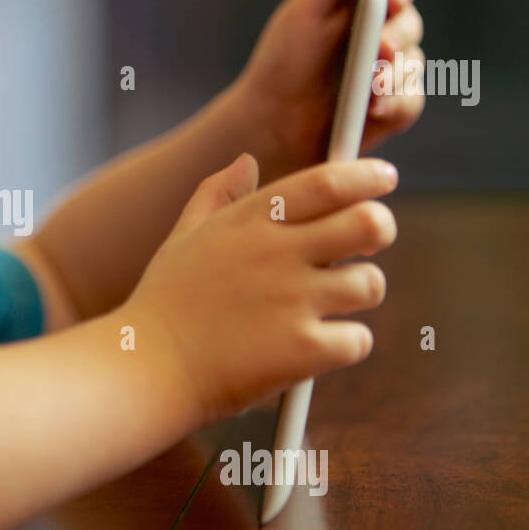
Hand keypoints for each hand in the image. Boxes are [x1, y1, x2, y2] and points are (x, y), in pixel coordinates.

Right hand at [123, 153, 397, 425]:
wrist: (145, 370)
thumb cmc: (162, 303)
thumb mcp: (183, 237)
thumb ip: (216, 194)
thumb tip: (245, 159)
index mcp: (250, 222)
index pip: (328, 182)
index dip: (366, 175)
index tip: (383, 178)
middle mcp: (276, 254)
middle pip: (369, 223)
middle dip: (379, 228)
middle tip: (367, 243)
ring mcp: (292, 302)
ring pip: (371, 284)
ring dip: (360, 293)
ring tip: (332, 304)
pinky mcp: (302, 350)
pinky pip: (358, 340)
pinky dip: (345, 345)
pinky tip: (318, 347)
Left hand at [227, 0, 424, 179]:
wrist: (273, 120)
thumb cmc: (285, 59)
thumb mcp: (304, 11)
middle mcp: (386, 28)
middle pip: (411, 22)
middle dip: (395, 35)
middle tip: (379, 48)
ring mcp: (393, 67)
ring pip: (414, 63)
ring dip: (392, 74)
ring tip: (369, 86)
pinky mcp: (394, 105)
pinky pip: (410, 101)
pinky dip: (393, 104)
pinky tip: (373, 109)